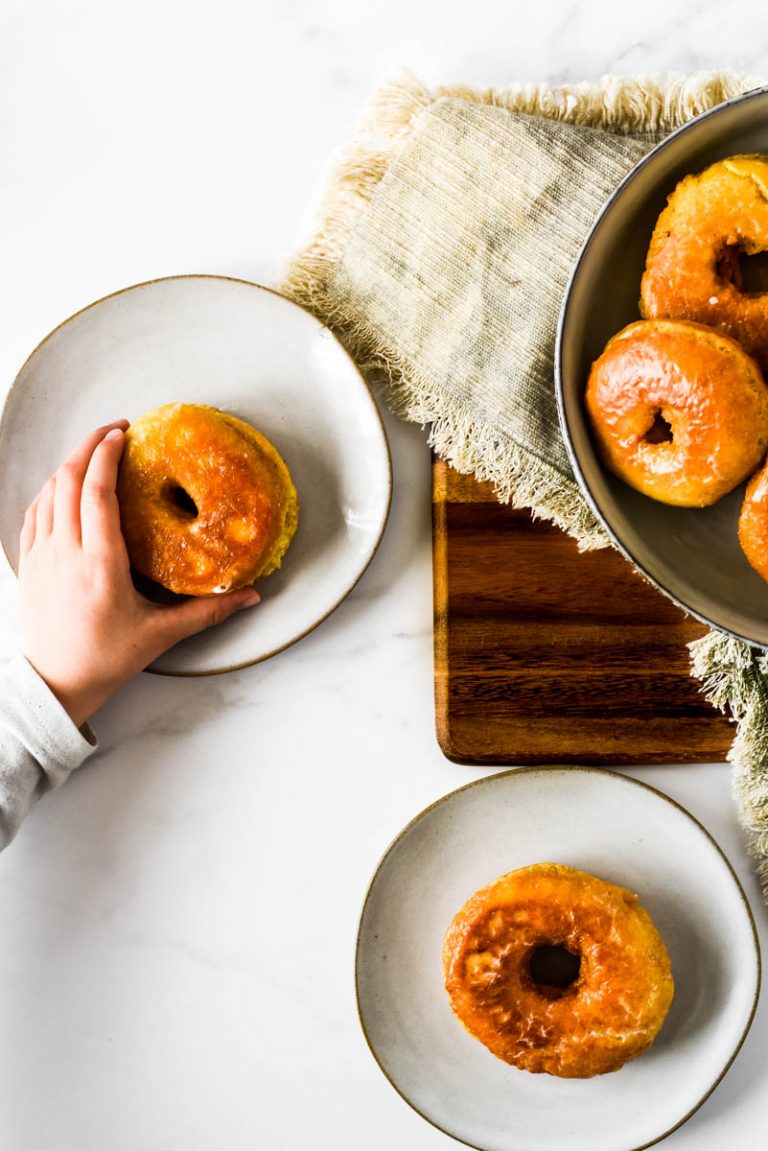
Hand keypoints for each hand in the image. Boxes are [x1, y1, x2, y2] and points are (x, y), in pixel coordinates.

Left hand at [18, 421, 259, 725]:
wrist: (55, 685)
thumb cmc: (105, 660)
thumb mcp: (161, 634)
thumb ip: (207, 612)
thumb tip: (250, 597)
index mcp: (100, 563)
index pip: (97, 492)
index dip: (107, 456)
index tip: (122, 434)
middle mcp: (65, 552)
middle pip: (69, 480)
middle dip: (89, 446)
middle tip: (113, 430)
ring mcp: (41, 557)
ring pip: (48, 492)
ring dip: (69, 465)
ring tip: (92, 453)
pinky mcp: (28, 565)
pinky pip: (34, 513)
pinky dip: (49, 490)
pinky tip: (62, 486)